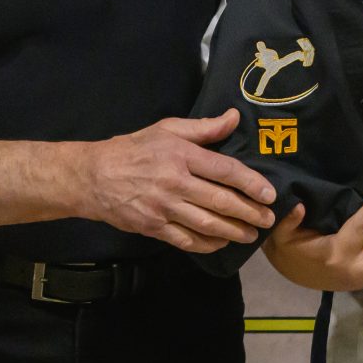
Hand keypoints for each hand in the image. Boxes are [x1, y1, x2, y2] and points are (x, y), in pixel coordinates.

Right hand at [81, 109, 278, 254]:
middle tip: (268, 220)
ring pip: (207, 224)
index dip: (251, 183)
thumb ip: (203, 128)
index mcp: (181, 156)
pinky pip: (187, 240)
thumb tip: (234, 118)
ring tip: (251, 235)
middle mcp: (175, 183)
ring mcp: (164, 208)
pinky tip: (222, 243)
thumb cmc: (133, 149)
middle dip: (250, 213)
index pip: (224, 170)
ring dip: (234, 232)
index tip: (269, 194)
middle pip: (221, 201)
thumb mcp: (167, 129)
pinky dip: (208, 244)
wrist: (93, 177)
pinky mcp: (154, 227)